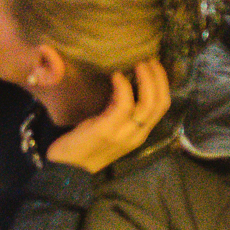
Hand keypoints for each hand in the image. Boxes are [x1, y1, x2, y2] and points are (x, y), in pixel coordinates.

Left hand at [45, 58, 171, 173]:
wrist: (66, 169)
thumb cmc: (84, 145)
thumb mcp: (107, 126)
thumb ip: (117, 110)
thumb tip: (122, 85)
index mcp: (139, 133)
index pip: (162, 107)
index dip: (163, 84)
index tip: (154, 65)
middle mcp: (137, 135)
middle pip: (160, 103)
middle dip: (159, 78)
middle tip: (150, 60)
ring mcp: (123, 134)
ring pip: (148, 104)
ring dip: (146, 79)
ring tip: (139, 63)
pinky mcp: (106, 131)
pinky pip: (123, 106)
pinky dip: (123, 87)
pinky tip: (116, 75)